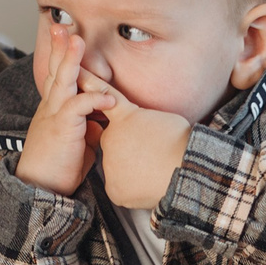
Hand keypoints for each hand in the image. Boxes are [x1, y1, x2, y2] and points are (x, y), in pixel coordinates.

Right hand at [14, 29, 116, 194]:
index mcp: (54, 109)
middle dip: (59, 47)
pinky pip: (77, 108)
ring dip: (71, 61)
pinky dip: (94, 100)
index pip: (57, 76)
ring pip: (62, 82)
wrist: (41, 189)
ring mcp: (54, 116)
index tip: (66, 36)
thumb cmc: (59, 167)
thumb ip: (87, 127)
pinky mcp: (61, 130)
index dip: (60, 56)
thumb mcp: (77, 142)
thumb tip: (102, 121)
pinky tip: (110, 98)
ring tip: (79, 41)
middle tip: (63, 25)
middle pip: (54, 70)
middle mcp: (50, 108)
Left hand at [98, 94, 192, 208]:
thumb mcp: (164, 118)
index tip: (80, 74)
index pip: (107, 99)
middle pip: (116, 145)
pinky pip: (122, 189)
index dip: (91, 84)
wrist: (186, 169)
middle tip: (154, 152)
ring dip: (134, 170)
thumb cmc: (181, 140)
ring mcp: (109, 165)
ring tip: (155, 169)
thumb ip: (142, 120)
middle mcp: (110, 139)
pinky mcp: (114, 189)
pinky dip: (134, 190)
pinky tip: (150, 185)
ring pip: (119, 168)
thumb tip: (140, 127)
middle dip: (130, 149)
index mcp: (125, 117)